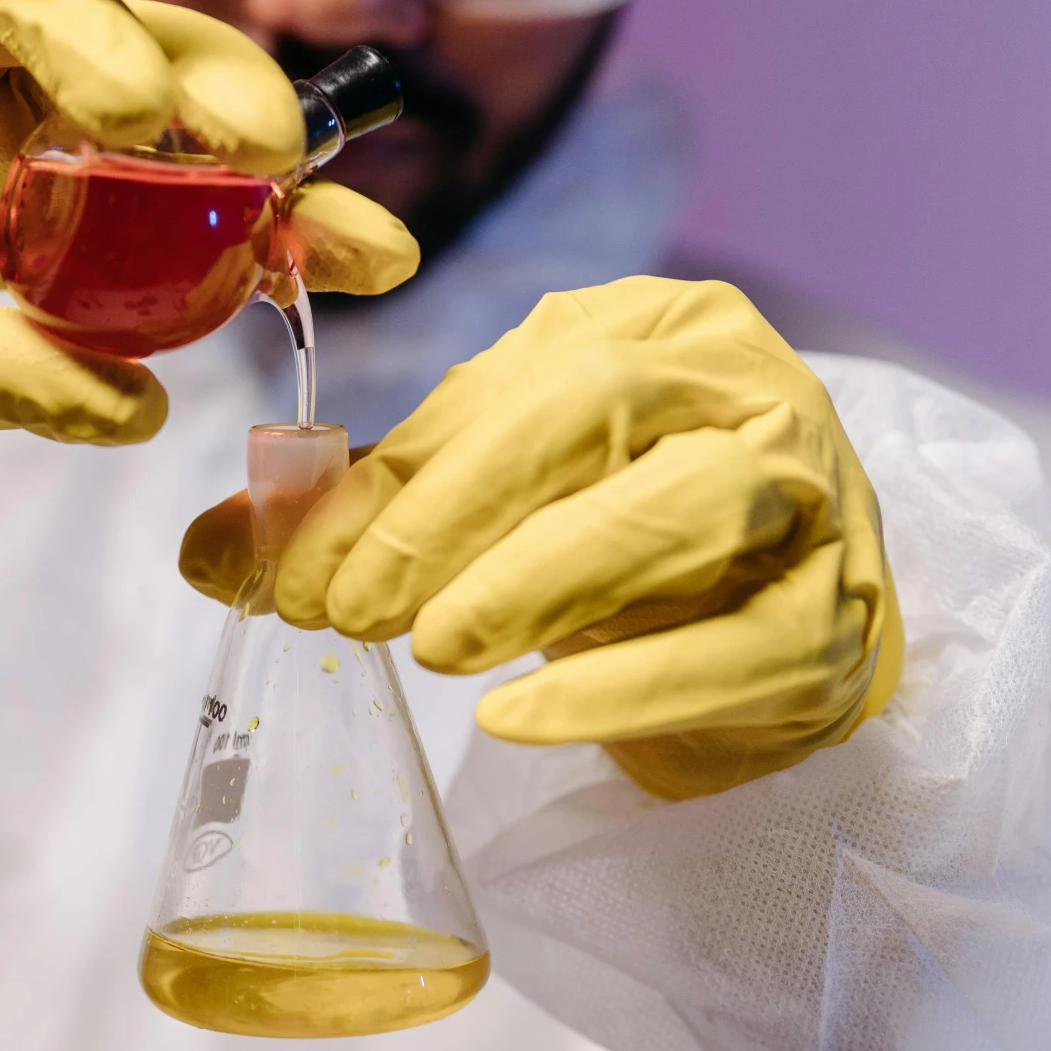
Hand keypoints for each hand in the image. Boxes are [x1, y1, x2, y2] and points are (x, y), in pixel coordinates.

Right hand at [0, 0, 414, 463]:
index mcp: (19, 224)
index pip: (181, 210)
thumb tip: (141, 409)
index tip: (379, 261)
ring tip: (143, 110)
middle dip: (230, 123)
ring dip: (120, 45)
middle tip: (275, 168)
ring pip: (54, 8)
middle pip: (146, 94)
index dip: (286, 227)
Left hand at [181, 278, 901, 798]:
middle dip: (454, 515)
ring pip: (693, 510)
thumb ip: (362, 514)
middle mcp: (746, 388)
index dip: (389, 480)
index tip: (292, 568)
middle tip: (354, 610)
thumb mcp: (485, 497)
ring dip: (540, 582)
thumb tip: (212, 551)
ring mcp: (816, 501)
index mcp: (649, 329)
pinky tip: (515, 721)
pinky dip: (621, 689)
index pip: (509, 387)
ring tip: (434, 648)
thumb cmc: (610, 542)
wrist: (771, 626)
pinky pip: (742, 649)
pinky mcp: (838, 624)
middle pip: (601, 412)